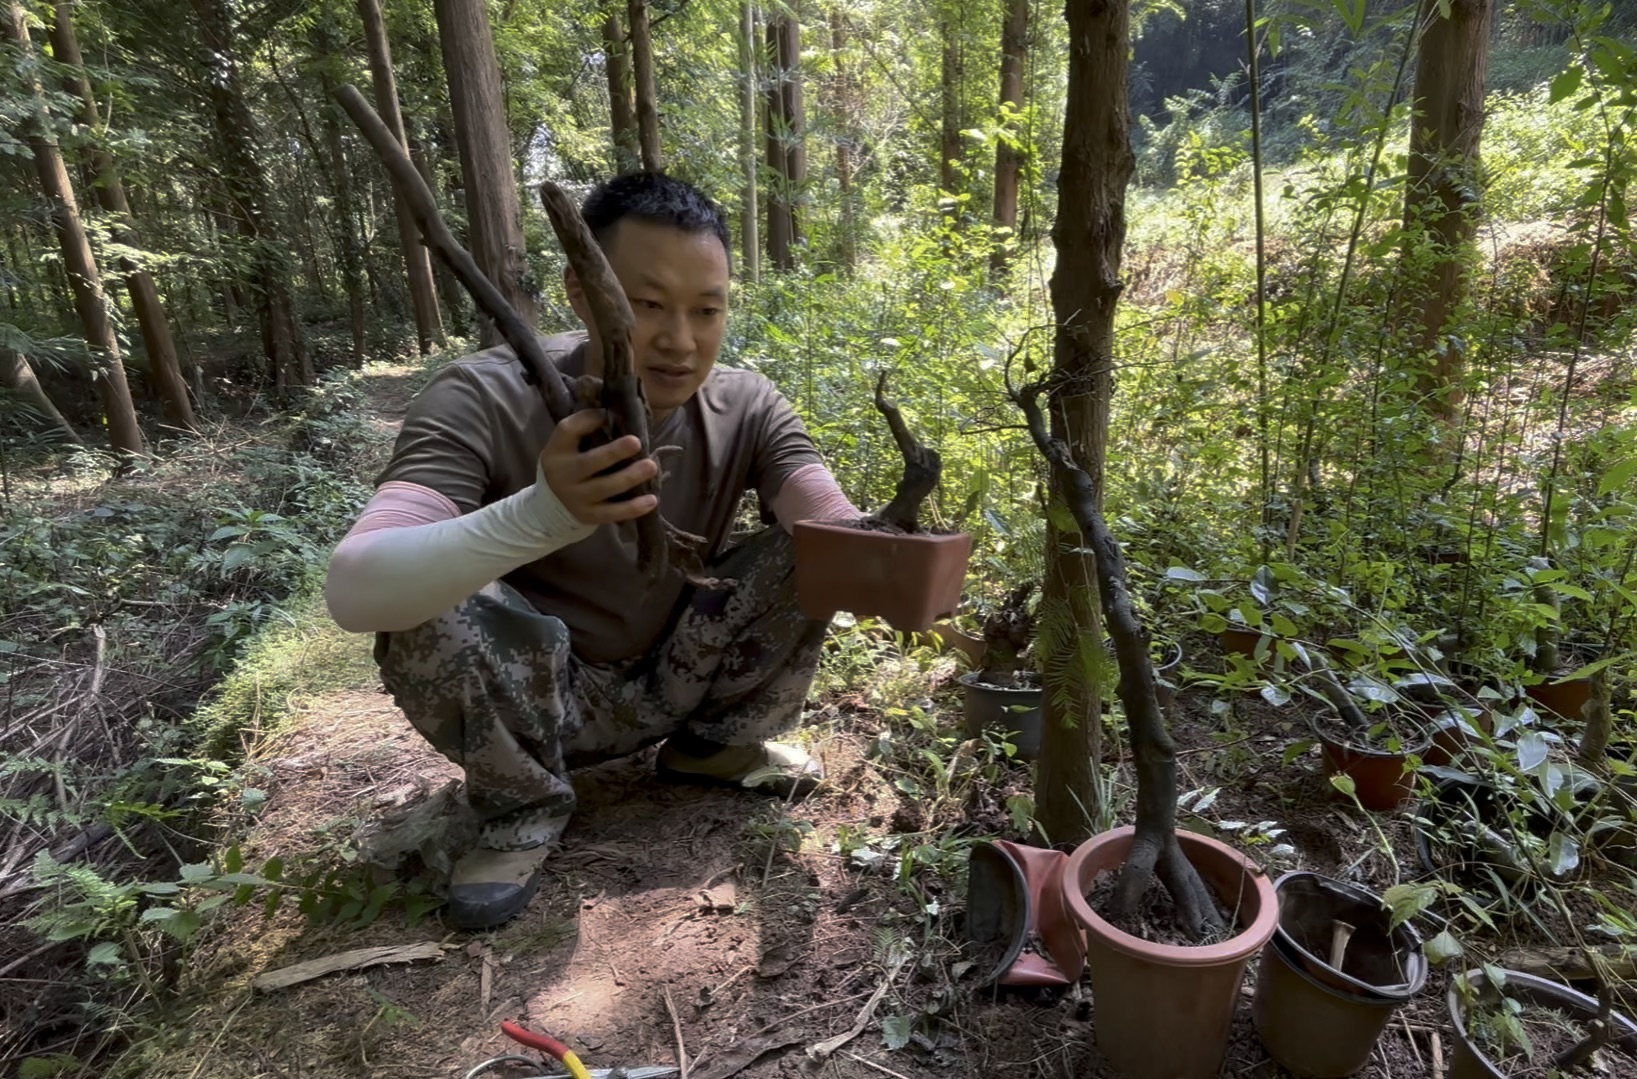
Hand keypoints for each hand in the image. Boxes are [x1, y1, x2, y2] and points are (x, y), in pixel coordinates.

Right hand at [538, 409, 658, 524]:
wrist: (551, 506)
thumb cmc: (569, 466)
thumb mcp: (567, 446)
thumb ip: (584, 430)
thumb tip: (614, 413)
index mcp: (557, 451)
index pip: (567, 431)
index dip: (586, 420)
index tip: (606, 414)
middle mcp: (564, 475)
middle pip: (589, 462)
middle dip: (614, 452)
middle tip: (637, 442)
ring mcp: (576, 498)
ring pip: (605, 488)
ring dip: (630, 477)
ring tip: (651, 466)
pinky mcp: (589, 516)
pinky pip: (613, 513)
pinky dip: (633, 508)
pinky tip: (652, 500)